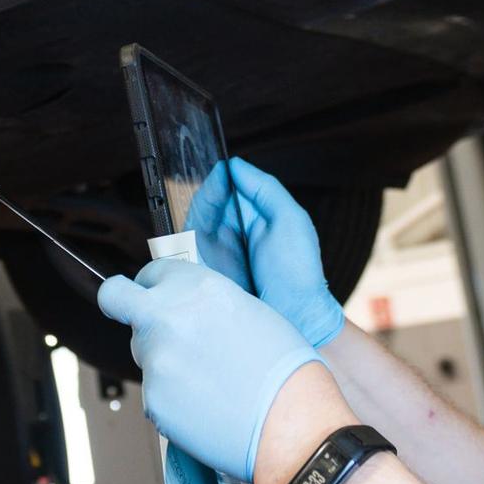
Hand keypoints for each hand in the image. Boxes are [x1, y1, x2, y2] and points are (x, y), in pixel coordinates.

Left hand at [97, 258, 320, 481]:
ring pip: (142, 352)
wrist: (293, 426)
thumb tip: (187, 305)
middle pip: (120, 300)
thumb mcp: (253, 311)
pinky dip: (173, 397)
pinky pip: (154, 391)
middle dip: (127, 307)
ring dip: (163, 360)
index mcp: (199, 289)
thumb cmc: (287, 374)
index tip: (154, 294)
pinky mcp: (153, 399)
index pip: (151, 272)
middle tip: (145, 322)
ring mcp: (157, 360)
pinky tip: (206, 404)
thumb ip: (207, 302)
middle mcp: (169, 318)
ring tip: (207, 380)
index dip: (154, 285)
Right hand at [185, 158, 344, 347]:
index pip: (227, 190)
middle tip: (215, 186)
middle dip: (208, 192)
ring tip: (212, 205)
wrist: (296, 318)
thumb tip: (235, 166)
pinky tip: (198, 226)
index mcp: (252, 220)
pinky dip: (187, 233)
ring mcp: (215, 254)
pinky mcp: (201, 272)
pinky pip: (184, 246)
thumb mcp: (291, 220)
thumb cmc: (298, 275)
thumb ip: (265, 188)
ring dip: (199, 211)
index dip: (221, 179)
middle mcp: (230, 235)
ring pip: (193, 222)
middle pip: (206, 204)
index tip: (221, 170)